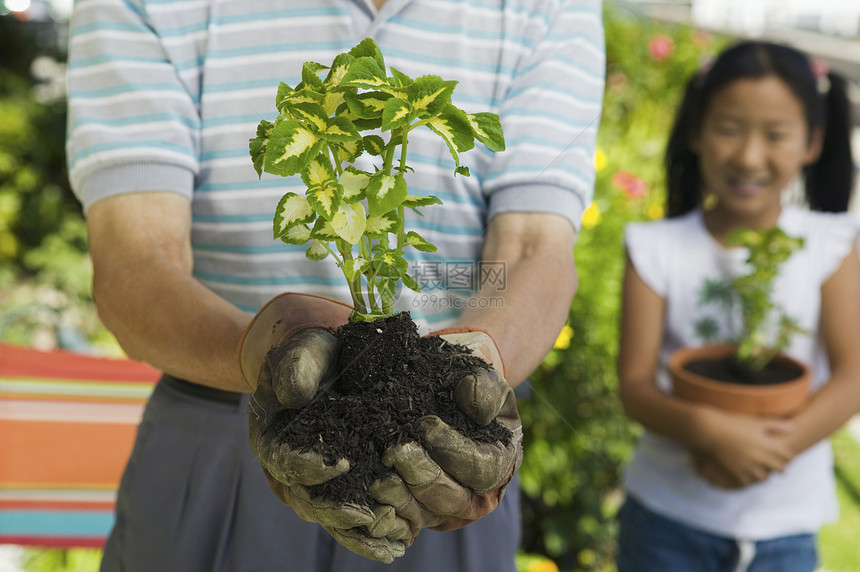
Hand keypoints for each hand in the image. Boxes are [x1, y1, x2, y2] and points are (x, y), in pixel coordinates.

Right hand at [241, 293, 410, 561]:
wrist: (325, 361)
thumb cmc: (314, 354)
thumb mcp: (303, 352)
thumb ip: (296, 368)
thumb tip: (295, 393)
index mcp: (273, 437)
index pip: (286, 461)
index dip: (310, 466)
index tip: (341, 463)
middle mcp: (290, 468)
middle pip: (310, 500)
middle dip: (341, 510)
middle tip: (374, 514)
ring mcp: (315, 483)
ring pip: (333, 517)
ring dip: (362, 531)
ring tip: (396, 537)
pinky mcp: (341, 488)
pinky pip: (353, 518)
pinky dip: (373, 534)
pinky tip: (400, 543)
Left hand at [380, 328, 522, 530]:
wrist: (446, 396)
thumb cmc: (467, 388)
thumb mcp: (485, 380)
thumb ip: (486, 389)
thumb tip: (473, 402)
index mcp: (501, 464)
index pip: (481, 469)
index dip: (454, 450)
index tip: (426, 426)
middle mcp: (478, 495)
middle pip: (452, 499)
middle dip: (423, 476)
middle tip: (396, 452)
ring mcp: (447, 510)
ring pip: (425, 516)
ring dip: (401, 499)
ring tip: (379, 478)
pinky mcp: (419, 515)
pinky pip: (403, 523)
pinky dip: (386, 515)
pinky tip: (369, 497)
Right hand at [692, 408, 795, 487]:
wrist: (710, 430)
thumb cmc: (733, 424)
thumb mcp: (755, 422)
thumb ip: (775, 425)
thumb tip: (793, 427)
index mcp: (767, 444)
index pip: (788, 456)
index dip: (789, 455)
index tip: (786, 454)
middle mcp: (760, 457)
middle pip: (780, 469)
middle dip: (779, 466)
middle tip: (775, 464)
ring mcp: (748, 466)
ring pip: (764, 478)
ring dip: (764, 474)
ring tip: (760, 469)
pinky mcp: (736, 471)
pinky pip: (748, 482)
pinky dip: (749, 479)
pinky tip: (746, 473)